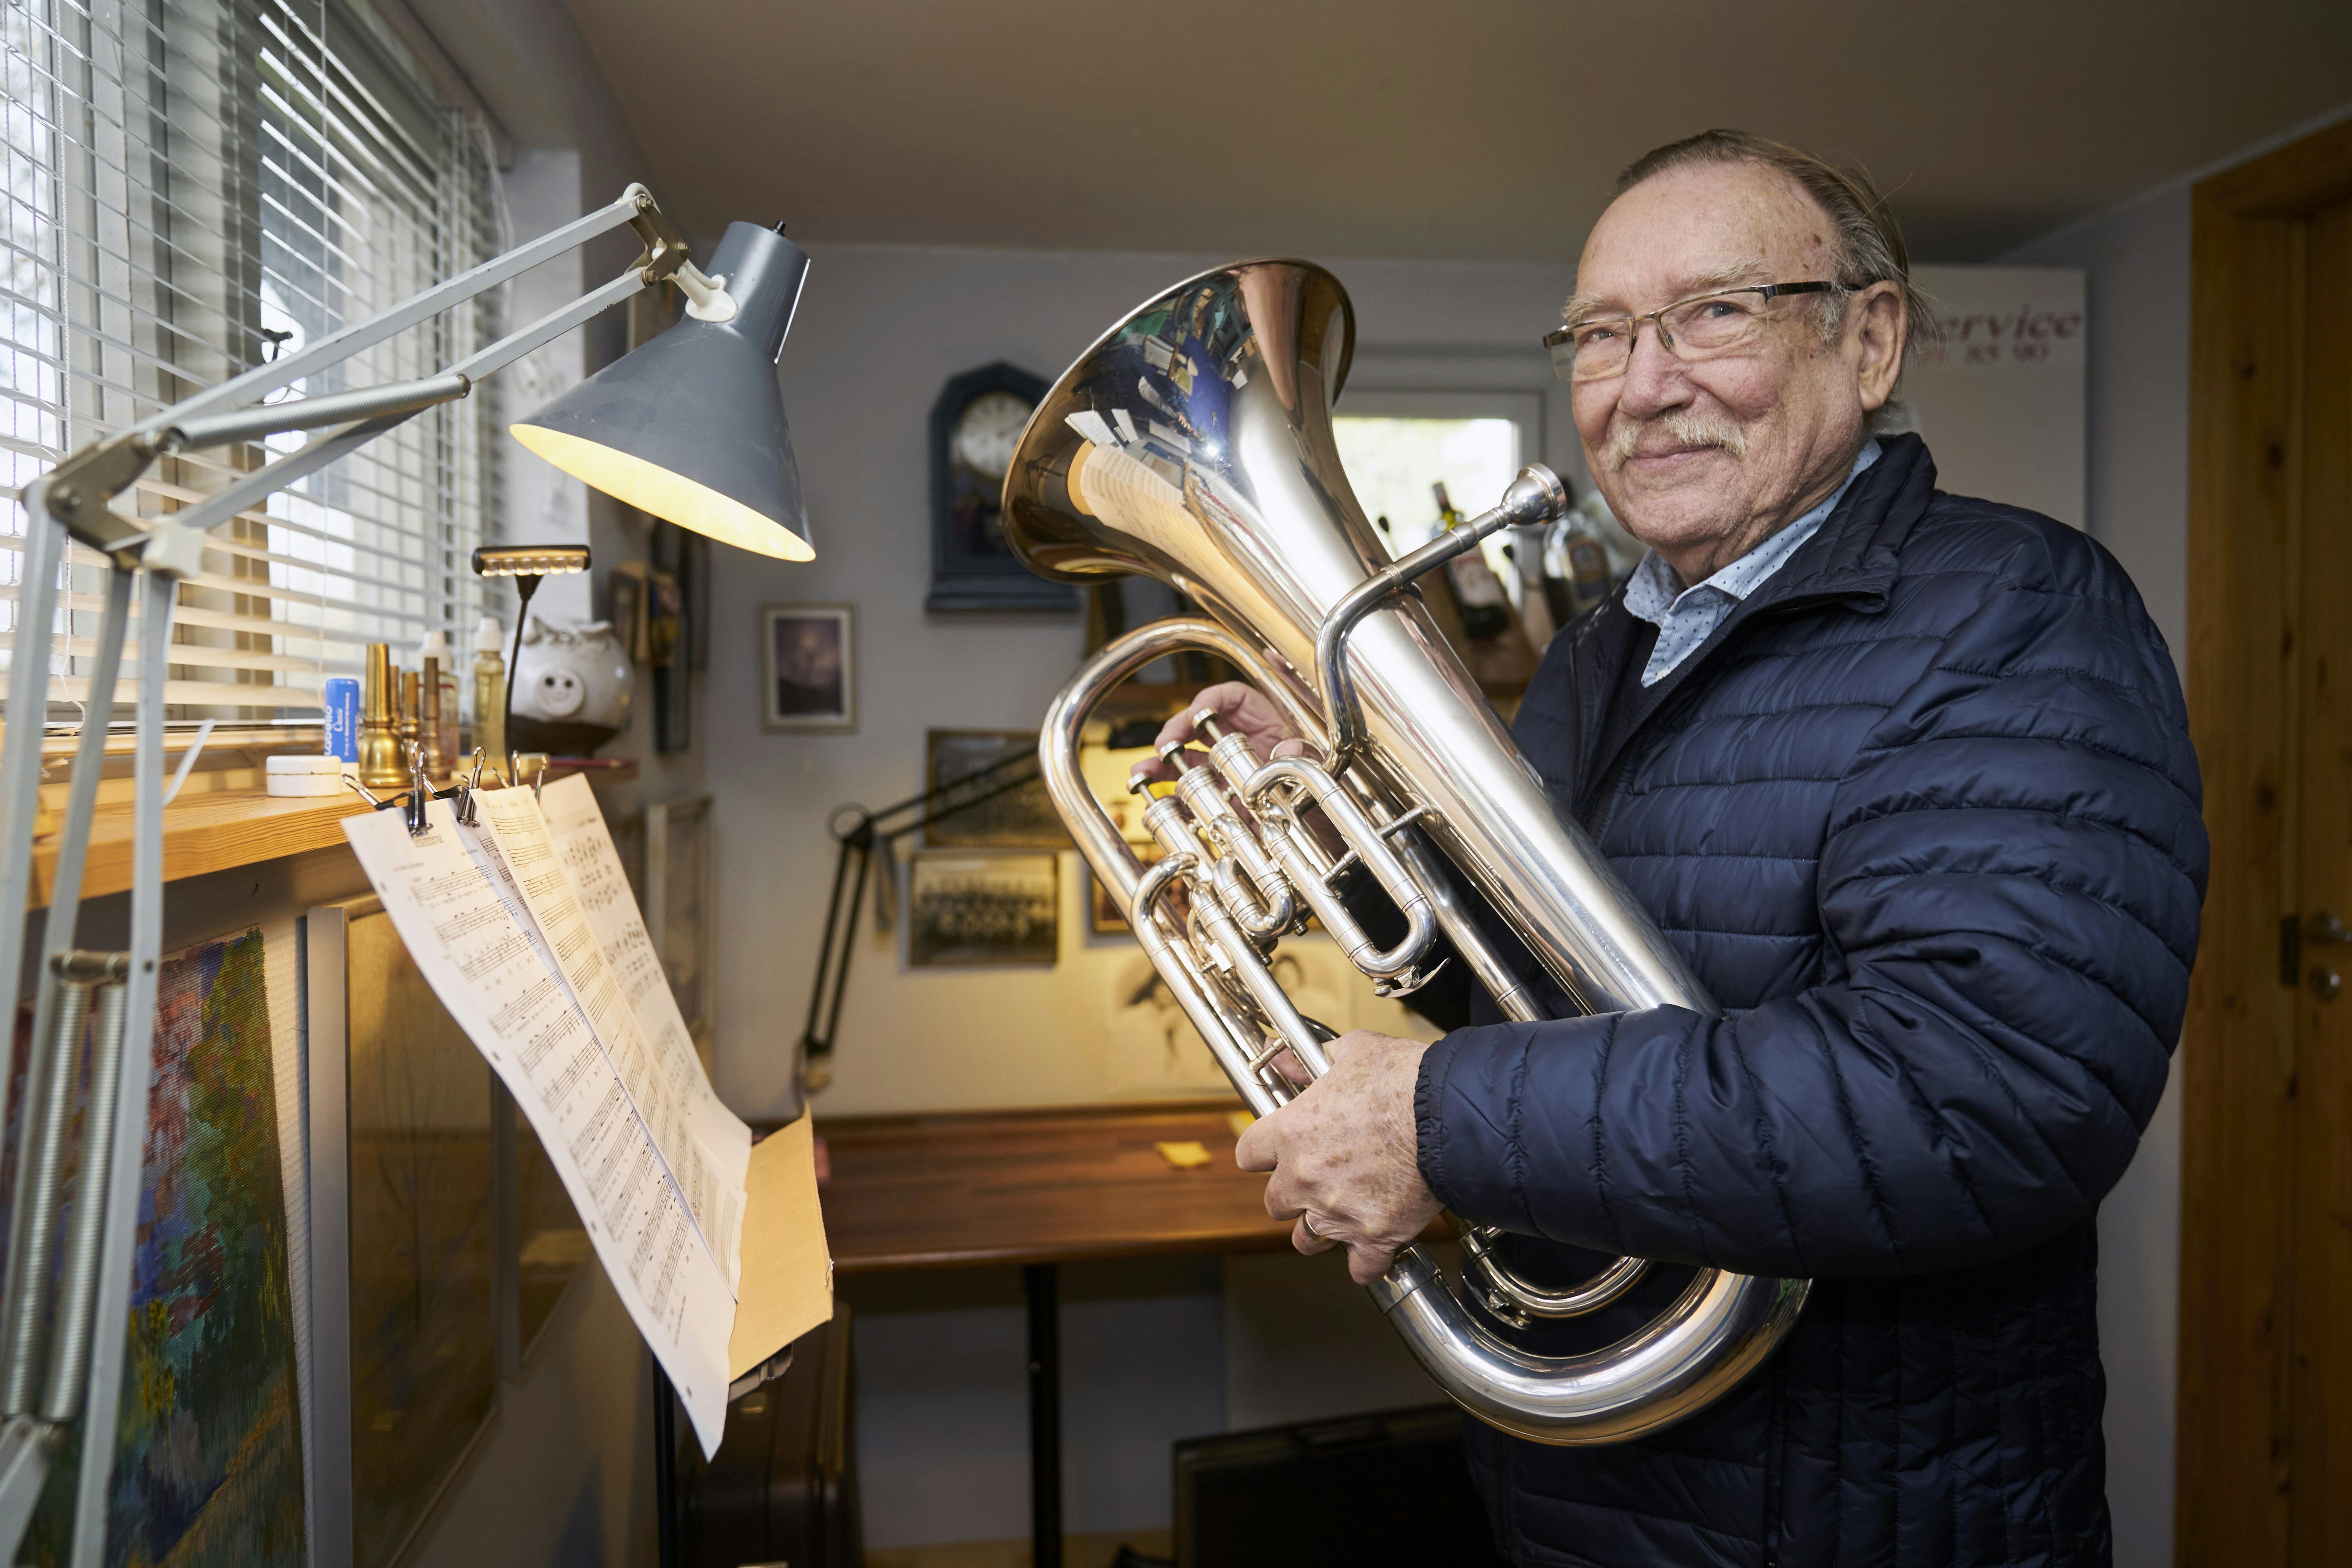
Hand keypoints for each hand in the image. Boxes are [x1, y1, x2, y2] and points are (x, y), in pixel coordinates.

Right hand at [1128, 682, 1311, 787]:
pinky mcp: (1221, 802)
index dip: (1211, 700)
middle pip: (1201, 727)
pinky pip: (1191, 795)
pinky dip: (1170, 797)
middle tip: (1164, 743)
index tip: (1197, 713)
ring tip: (1141, 772)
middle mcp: (1243, 746)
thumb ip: (1305, 758)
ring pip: (1189, 760)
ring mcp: (1229, 774)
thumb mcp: (1321, 772)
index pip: (1233, 698)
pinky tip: (1153, 800)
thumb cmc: (1324, 799)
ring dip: (1162, 763)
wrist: (1325, 843)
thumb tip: (1290, 748)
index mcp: (1268, 725)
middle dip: (1177, 730)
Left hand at [1234, 1029, 1442, 1284]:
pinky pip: (1360, 1267)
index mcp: (1292, 1132)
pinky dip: (1366, 1262)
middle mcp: (1305, 1177)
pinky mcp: (1375, 1235)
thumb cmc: (1405, 1079)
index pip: (1249, 1154)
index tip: (1278, 1153)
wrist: (1452, 1114)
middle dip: (1293, 1193)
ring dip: (1320, 1230)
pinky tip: (1373, 1249)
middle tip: (1318, 1181)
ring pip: (1307, 1239)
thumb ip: (1314, 1062)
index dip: (1264, 1153)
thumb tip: (1286, 1061)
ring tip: (1340, 1216)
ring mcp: (1337, 1211)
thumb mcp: (1355, 1052)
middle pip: (1275, 1202)